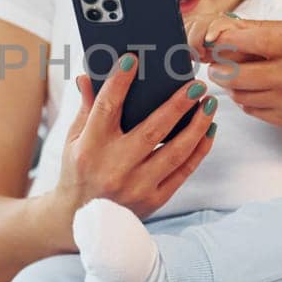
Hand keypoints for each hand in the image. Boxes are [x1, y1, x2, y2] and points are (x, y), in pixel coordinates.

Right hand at [52, 54, 215, 220]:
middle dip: (177, 105)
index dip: (119, 82)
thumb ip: (86, 108)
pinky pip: (183, 172)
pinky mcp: (153, 200)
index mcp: (90, 148)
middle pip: (152, 130)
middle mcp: (114, 168)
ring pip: (175, 152)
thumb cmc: (77, 171)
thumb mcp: (73, 140)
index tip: (133, 60)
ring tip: (209, 103)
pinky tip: (208, 130)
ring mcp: (136, 187)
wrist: (79, 221)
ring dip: (197, 126)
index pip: (106, 108)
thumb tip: (88, 75)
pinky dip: (199, 150)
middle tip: (195, 84)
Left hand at [195, 17, 281, 128]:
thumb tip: (224, 27)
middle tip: (216, 65)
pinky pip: (251, 110)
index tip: (213, 42)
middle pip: (238, 74)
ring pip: (240, 94)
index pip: (251, 41)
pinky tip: (255, 90)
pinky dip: (245, 100)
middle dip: (219, 69)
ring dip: (231, 86)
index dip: (226, 41)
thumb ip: (262, 28)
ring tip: (236, 76)